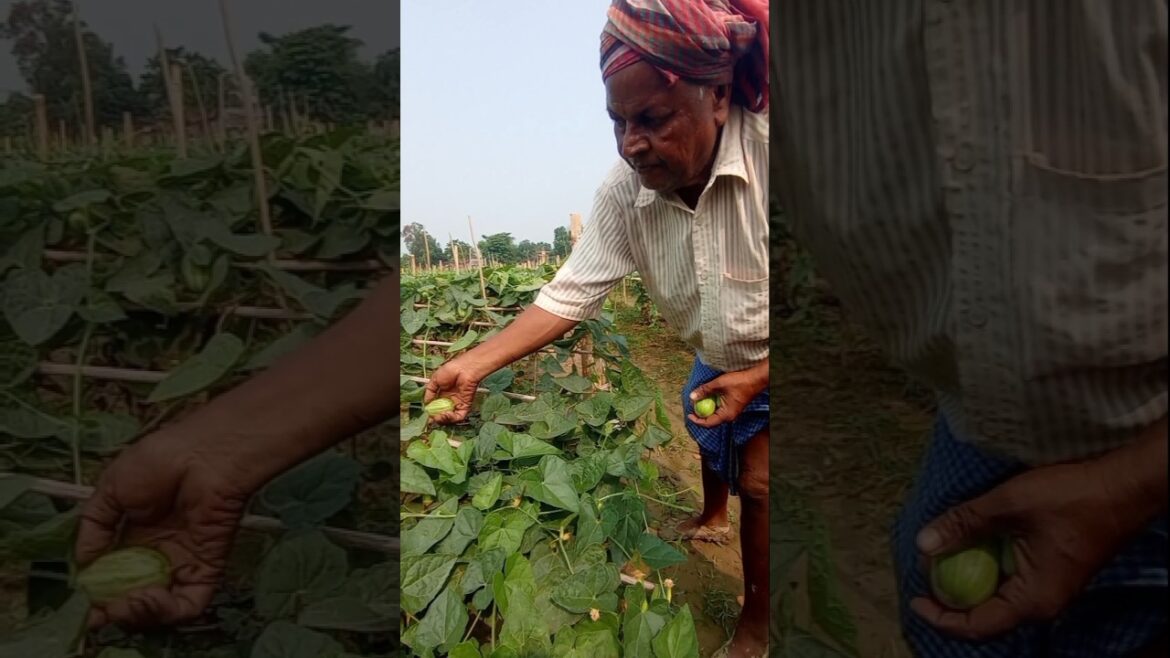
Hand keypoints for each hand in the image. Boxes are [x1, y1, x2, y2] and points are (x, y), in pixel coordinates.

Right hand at [76, 432, 250, 628]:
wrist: (203, 454)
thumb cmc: (160, 460)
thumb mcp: (110, 489)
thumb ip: (93, 527)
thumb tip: (83, 564)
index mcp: (134, 536)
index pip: (113, 576)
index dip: (97, 595)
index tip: (84, 606)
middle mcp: (159, 554)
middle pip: (134, 596)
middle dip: (114, 610)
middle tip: (101, 611)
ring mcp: (184, 562)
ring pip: (160, 606)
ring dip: (137, 614)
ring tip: (123, 605)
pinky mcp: (208, 568)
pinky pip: (190, 602)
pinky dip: (166, 612)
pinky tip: (146, 599)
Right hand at [424, 356, 484, 424]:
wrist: (463, 369)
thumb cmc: (450, 370)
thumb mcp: (434, 380)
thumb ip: (430, 392)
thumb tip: (426, 404)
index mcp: (443, 394)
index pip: (436, 407)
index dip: (431, 413)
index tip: (427, 416)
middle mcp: (450, 401)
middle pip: (443, 414)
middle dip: (437, 418)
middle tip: (432, 419)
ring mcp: (458, 404)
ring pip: (450, 417)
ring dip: (443, 420)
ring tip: (438, 417)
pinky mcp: (466, 406)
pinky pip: (459, 416)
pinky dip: (452, 418)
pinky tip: (446, 414)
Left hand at [686, 362, 766, 427]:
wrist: (755, 379)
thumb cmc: (739, 382)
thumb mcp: (719, 384)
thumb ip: (704, 390)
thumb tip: (691, 396)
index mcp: (726, 415)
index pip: (708, 423)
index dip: (697, 420)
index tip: (689, 414)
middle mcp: (729, 416)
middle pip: (711, 420)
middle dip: (700, 414)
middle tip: (692, 406)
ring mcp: (731, 412)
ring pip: (715, 414)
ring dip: (706, 408)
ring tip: (699, 399)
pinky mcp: (732, 407)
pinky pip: (720, 409)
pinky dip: (713, 404)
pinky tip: (709, 396)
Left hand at [910, 460, 1144, 639]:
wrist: (1122, 488)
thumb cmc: (1072, 497)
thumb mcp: (1008, 505)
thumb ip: (964, 524)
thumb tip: (923, 542)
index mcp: (1032, 600)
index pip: (976, 626)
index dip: (941, 617)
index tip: (915, 598)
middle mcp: (1040, 603)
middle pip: (983, 616)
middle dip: (949, 598)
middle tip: (923, 571)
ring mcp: (1046, 589)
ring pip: (995, 597)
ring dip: (966, 580)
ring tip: (939, 557)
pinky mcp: (1048, 572)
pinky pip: (1009, 581)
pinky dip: (984, 567)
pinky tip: (967, 545)